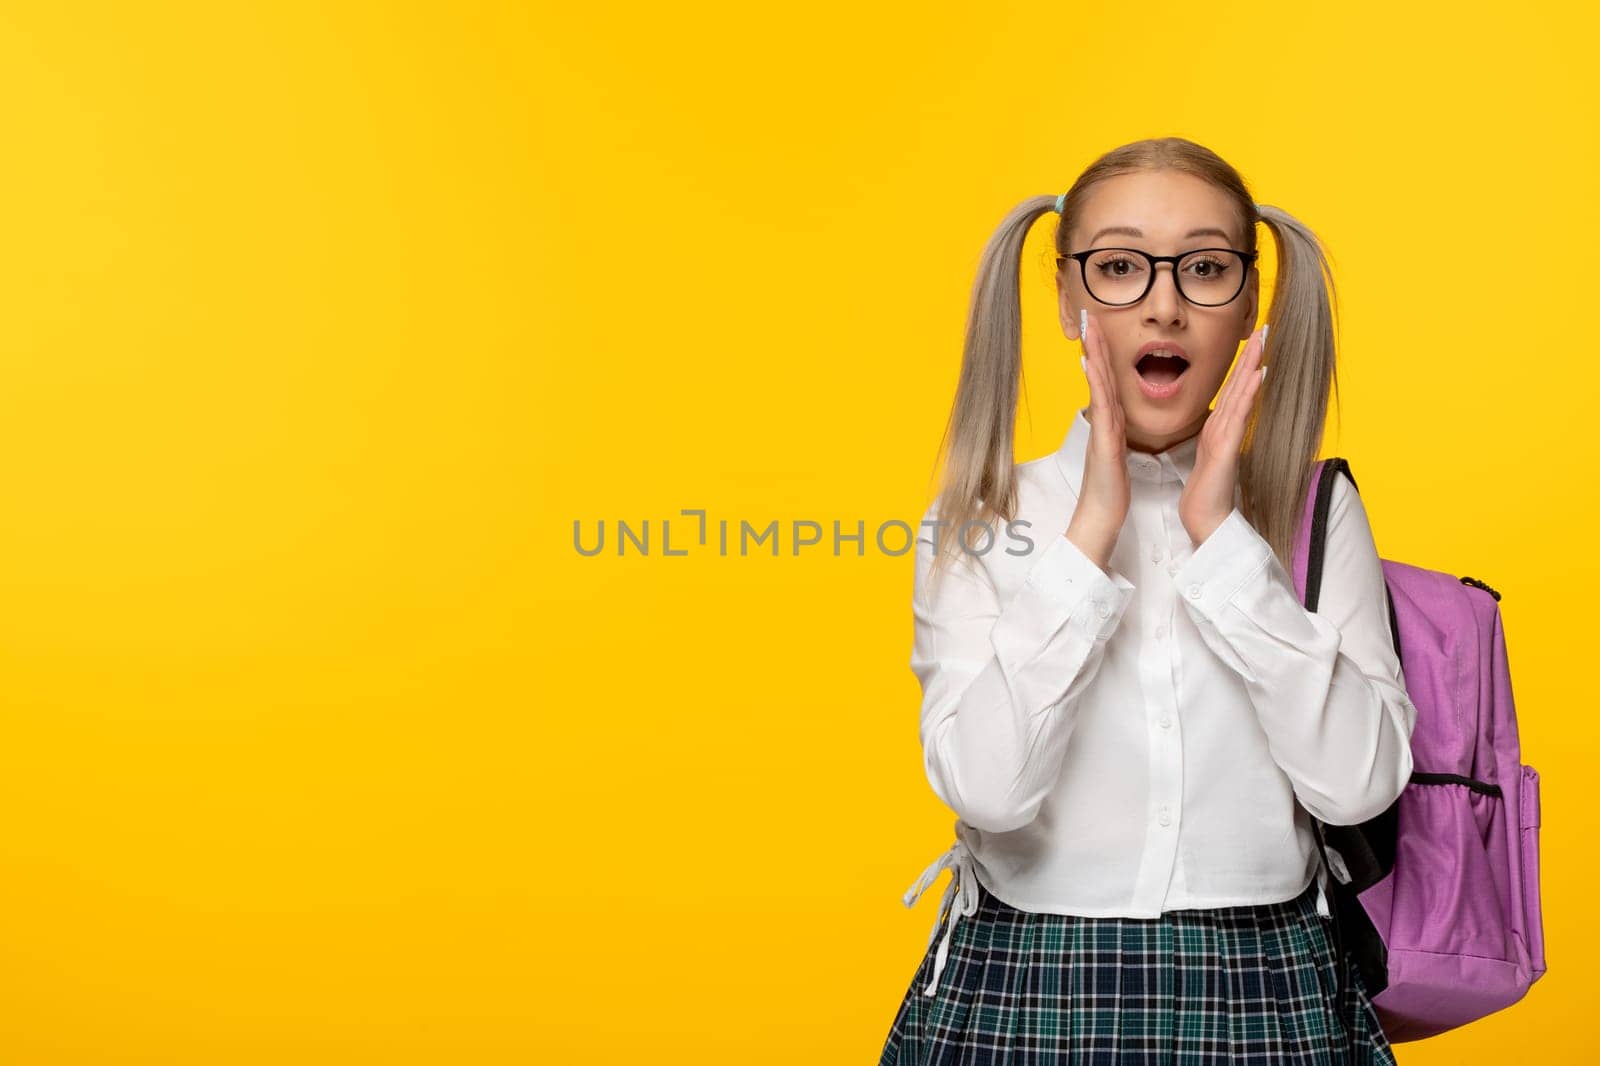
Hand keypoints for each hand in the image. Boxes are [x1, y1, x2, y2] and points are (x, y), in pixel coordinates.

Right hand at [1065, 310, 1129, 569]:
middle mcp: (1102, 422)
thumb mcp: (1115, 456)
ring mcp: (1101, 431)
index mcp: (1110, 424)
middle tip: (1088, 315)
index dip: (1103, 353)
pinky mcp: (1104, 443)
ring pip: (1098, 385)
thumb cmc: (1110, 491)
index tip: (1099, 328)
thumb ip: (1114, 435)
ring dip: (1093, 356)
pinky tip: (1091, 365)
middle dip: (1094, 345)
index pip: (1107, 381)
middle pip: (1098, 375)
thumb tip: (1112, 420)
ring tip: (1089, 330)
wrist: (1100, 519)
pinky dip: (1096, 385)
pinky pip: (1102, 409)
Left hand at [1178, 324, 1268, 545]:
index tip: (1250, 340)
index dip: (1242, 365)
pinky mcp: (1227, 449)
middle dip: (1251, 357)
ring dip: (1251, 367)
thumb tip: (1219, 424)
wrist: (1205, 519)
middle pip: (1241, 386)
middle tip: (1262, 329)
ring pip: (1242, 395)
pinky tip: (1257, 376)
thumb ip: (1214, 438)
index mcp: (1219, 428)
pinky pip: (1238, 416)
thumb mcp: (1207, 457)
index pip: (1233, 390)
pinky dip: (1247, 395)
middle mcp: (1227, 428)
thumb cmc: (1205, 492)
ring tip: (1261, 343)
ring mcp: (1229, 437)